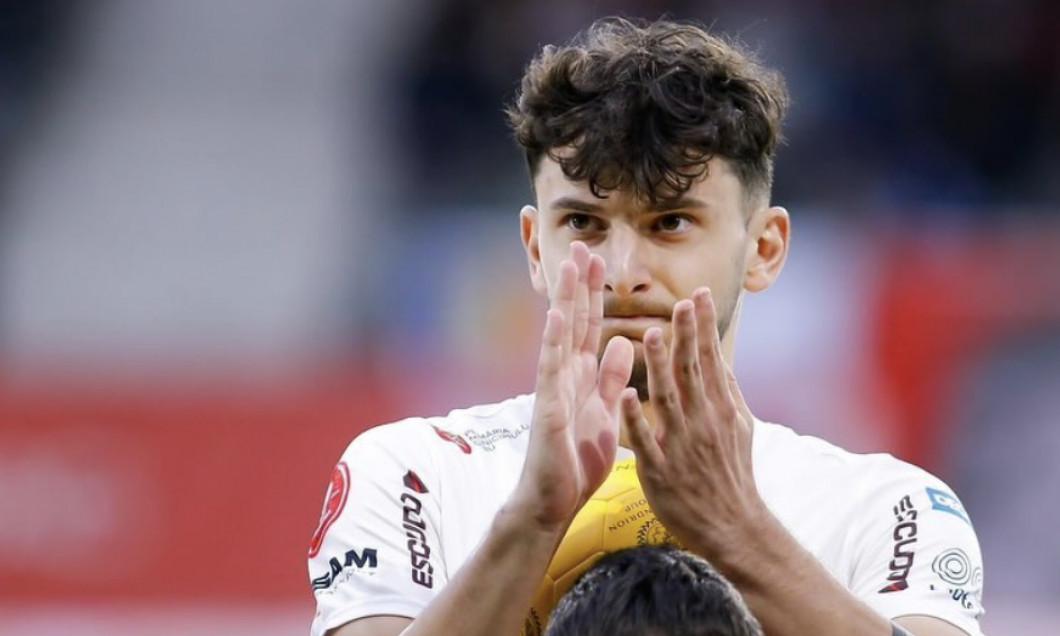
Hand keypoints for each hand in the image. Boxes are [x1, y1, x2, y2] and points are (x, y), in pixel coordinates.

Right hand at [509, 242, 633, 531]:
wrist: (553, 502)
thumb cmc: (576, 461)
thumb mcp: (605, 412)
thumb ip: (611, 379)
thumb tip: (622, 341)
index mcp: (581, 377)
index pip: (590, 326)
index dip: (594, 294)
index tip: (599, 259)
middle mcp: (564, 376)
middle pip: (573, 321)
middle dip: (578, 284)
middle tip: (581, 245)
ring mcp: (553, 389)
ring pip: (560, 336)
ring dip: (565, 300)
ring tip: (568, 266)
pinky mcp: (546, 409)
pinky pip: (551, 371)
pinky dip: (553, 342)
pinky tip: (556, 316)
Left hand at [621, 288, 767, 558]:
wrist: (732, 526)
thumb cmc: (732, 474)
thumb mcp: (741, 429)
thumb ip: (728, 393)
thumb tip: (722, 359)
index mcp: (721, 410)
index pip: (712, 360)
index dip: (704, 328)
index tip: (699, 296)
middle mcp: (703, 422)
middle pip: (693, 371)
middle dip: (687, 335)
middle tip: (680, 302)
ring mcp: (682, 445)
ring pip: (668, 399)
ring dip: (658, 366)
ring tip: (649, 334)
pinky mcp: (661, 470)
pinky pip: (646, 441)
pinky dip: (636, 419)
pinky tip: (626, 396)